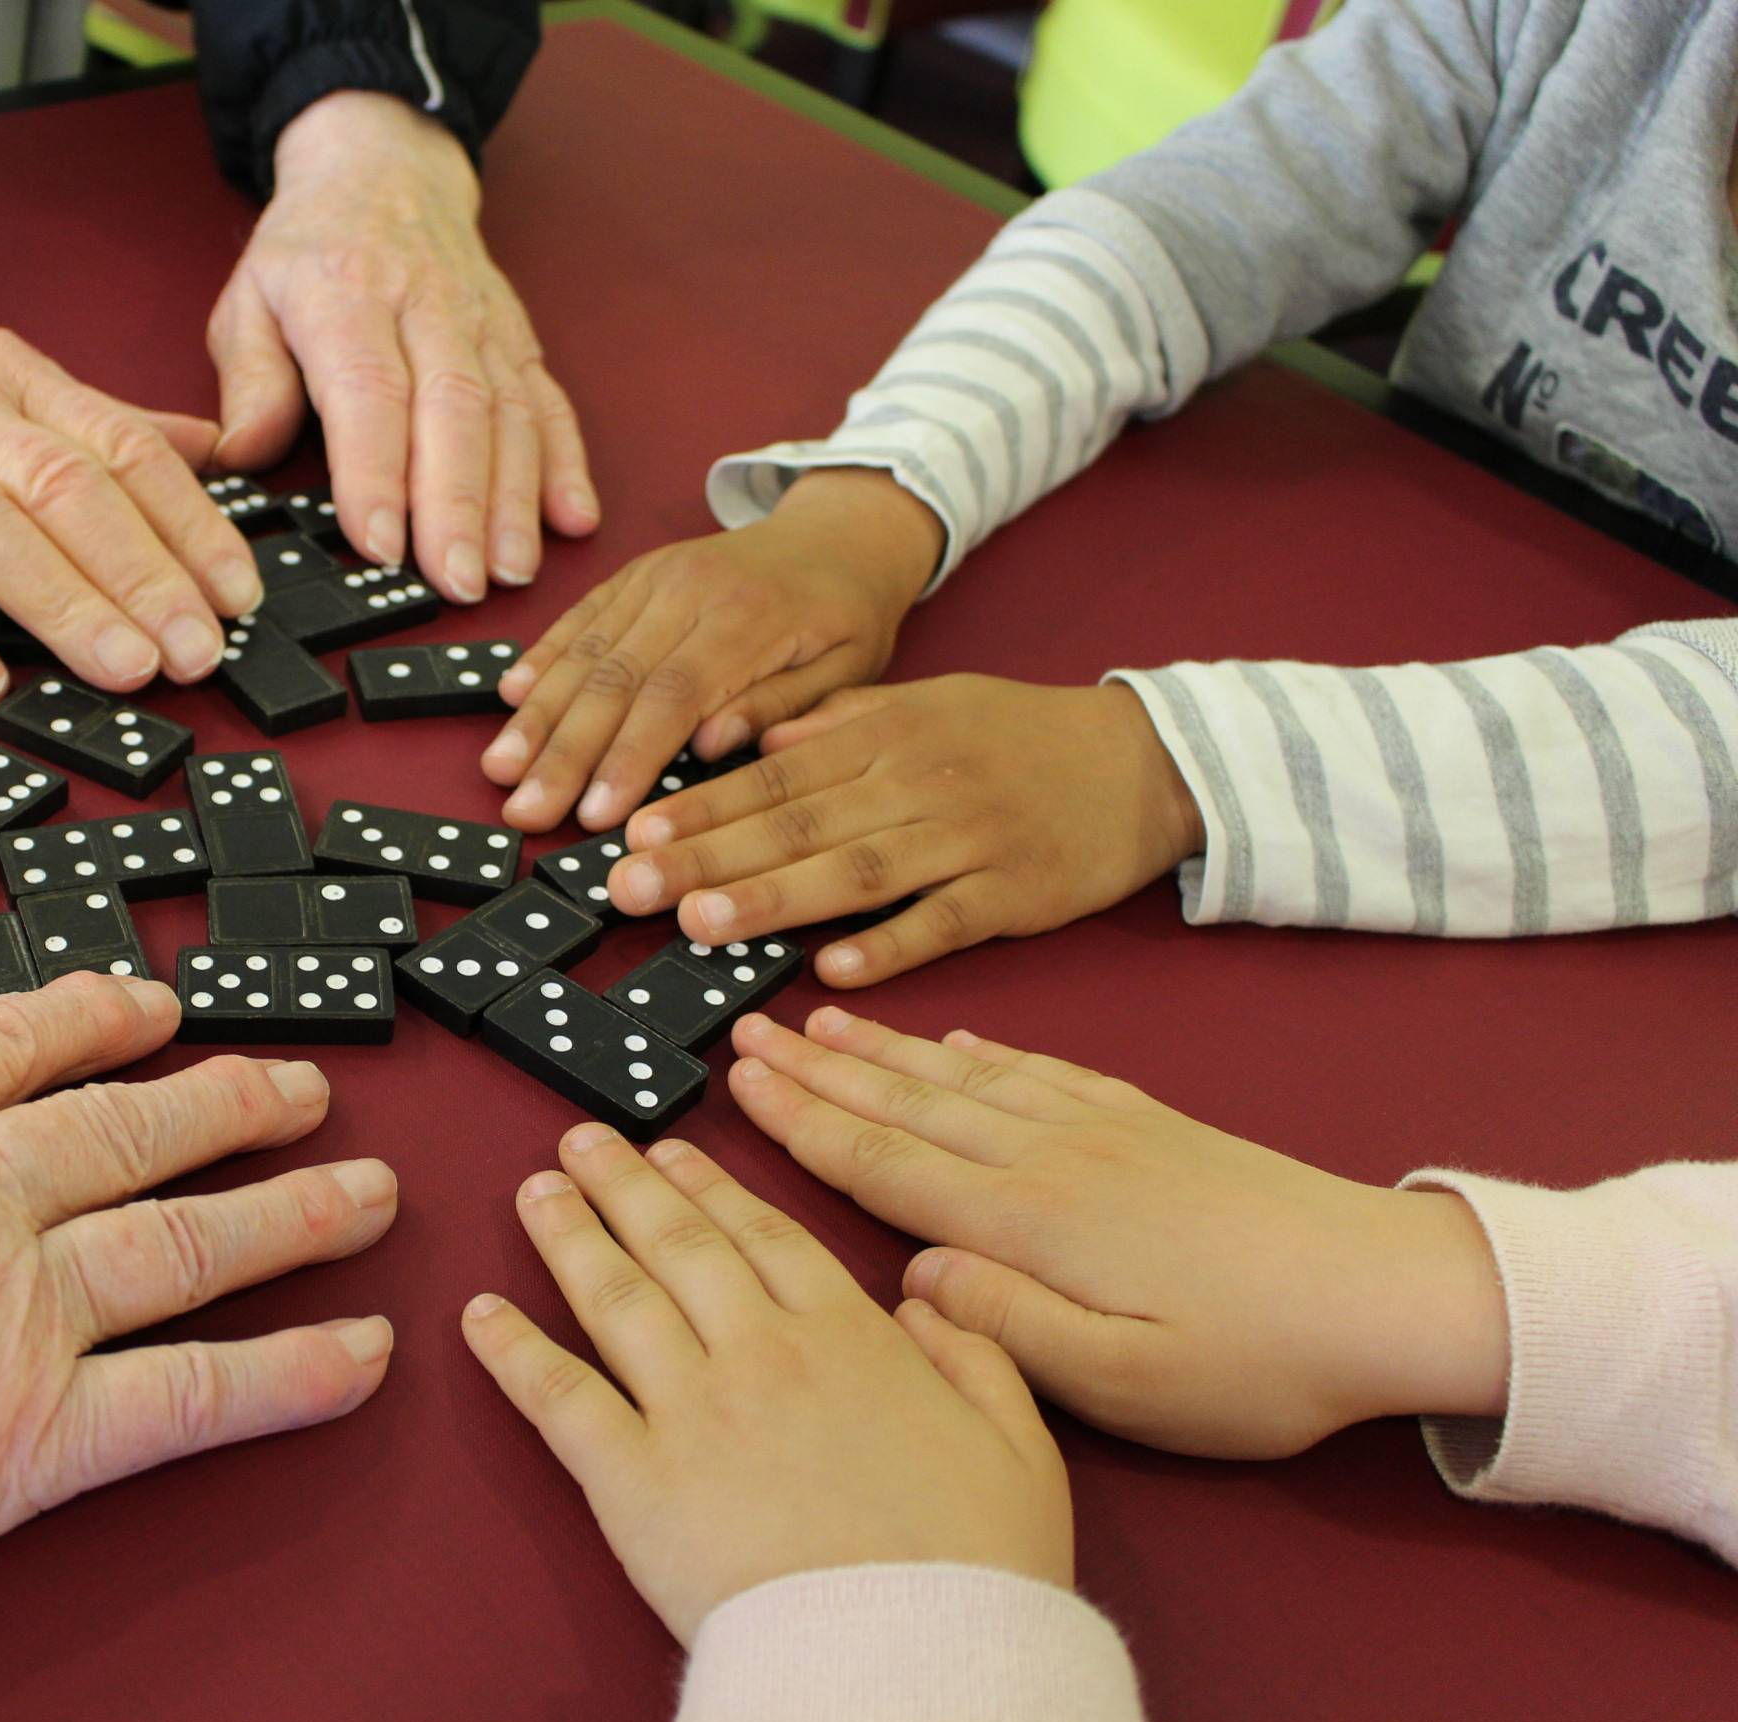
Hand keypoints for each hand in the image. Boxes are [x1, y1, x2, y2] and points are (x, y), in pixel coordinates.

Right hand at [0, 234, 259, 703]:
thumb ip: (93, 421)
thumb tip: (212, 457)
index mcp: (8, 381)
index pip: (123, 450)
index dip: (190, 526)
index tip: (241, 597)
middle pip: (67, 489)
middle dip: (145, 577)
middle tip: (200, 653)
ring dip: (63, 604)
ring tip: (125, 671)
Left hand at [208, 92, 597, 599]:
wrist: (384, 167)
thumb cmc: (310, 249)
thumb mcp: (250, 298)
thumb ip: (249, 381)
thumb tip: (241, 456)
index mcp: (347, 295)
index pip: (369, 391)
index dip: (377, 472)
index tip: (378, 542)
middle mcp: (425, 307)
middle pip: (452, 411)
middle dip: (458, 505)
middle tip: (455, 580)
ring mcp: (482, 323)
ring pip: (509, 413)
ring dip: (515, 499)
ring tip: (509, 570)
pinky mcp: (519, 340)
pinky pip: (549, 403)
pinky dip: (566, 463)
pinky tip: (572, 517)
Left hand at [462, 1123, 1071, 1645]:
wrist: (912, 1658)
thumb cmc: (974, 1567)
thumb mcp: (1022, 1447)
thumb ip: (980, 1356)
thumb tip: (928, 1302)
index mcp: (852, 1337)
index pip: (765, 1236)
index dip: (710, 1187)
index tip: (673, 1151)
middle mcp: (761, 1352)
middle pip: (678, 1245)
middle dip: (625, 1184)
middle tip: (583, 1141)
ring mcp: (692, 1410)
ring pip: (615, 1298)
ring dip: (568, 1236)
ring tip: (534, 1191)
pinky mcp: (635, 1481)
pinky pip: (561, 1400)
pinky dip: (515, 1352)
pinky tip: (481, 1315)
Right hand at [483, 470, 940, 832]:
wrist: (842, 533)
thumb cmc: (847, 615)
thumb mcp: (849, 670)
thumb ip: (781, 707)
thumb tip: (711, 745)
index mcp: (749, 619)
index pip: (673, 697)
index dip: (626, 758)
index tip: (594, 816)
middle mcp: (690, 590)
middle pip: (612, 678)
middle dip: (562, 752)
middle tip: (525, 810)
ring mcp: (656, 577)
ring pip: (585, 650)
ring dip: (537, 714)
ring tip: (501, 769)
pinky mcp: (635, 574)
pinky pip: (581, 617)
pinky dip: (543, 657)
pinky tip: (510, 697)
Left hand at [606, 676, 1204, 986]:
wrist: (1142, 761)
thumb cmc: (1015, 735)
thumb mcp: (922, 702)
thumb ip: (836, 723)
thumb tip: (754, 741)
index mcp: (885, 734)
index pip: (773, 774)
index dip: (700, 805)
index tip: (634, 833)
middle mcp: (916, 782)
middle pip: (796, 824)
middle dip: (707, 858)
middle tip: (630, 891)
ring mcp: (966, 839)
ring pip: (856, 871)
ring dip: (775, 900)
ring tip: (703, 926)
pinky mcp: (1013, 893)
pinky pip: (943, 923)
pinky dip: (889, 944)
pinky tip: (832, 969)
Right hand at [728, 1008, 1512, 1457]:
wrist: (1388, 1291)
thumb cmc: (1257, 1363)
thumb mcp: (1127, 1383)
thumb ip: (1007, 1330)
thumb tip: (909, 1280)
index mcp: (1030, 1221)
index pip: (884, 1162)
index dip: (803, 1123)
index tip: (735, 1083)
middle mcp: (1050, 1156)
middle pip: (907, 1101)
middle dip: (818, 1067)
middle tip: (744, 1030)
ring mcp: (1100, 1129)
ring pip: (960, 1076)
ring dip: (882, 1047)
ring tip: (817, 1016)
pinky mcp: (1145, 1122)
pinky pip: (1036, 1068)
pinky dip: (980, 1049)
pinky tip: (952, 1040)